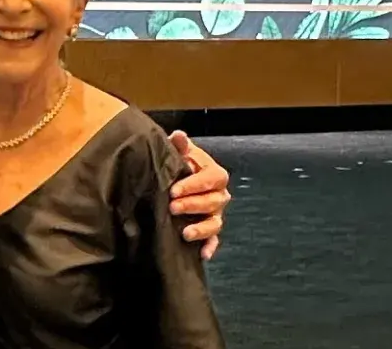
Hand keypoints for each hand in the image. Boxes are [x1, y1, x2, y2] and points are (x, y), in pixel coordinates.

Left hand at [167, 130, 229, 260]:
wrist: (176, 179)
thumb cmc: (179, 164)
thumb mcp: (179, 153)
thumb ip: (180, 146)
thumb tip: (179, 135)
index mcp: (214, 173)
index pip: (211, 178)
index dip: (194, 185)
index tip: (173, 190)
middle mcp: (219, 194)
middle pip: (213, 201)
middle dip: (193, 205)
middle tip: (172, 207)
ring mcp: (216, 213)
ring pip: (215, 223)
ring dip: (202, 229)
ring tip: (185, 233)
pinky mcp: (210, 229)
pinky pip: (214, 240)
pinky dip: (209, 247)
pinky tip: (203, 254)